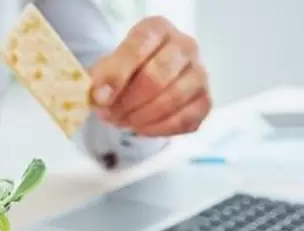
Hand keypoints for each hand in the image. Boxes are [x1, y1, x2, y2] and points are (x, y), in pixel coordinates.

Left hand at [89, 16, 210, 136]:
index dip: (117, 75)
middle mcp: (184, 46)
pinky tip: (141, 128)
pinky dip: (158, 129)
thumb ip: (102, 78)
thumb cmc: (126, 71)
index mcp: (157, 29)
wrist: (145, 82)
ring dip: (141, 118)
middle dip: (128, 102)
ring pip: (172, 100)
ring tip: (123, 122)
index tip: (99, 99)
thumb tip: (99, 98)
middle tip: (109, 116)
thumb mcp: (107, 67)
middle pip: (157, 77)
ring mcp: (199, 73)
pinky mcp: (204, 101)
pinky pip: (184, 120)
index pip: (139, 46)